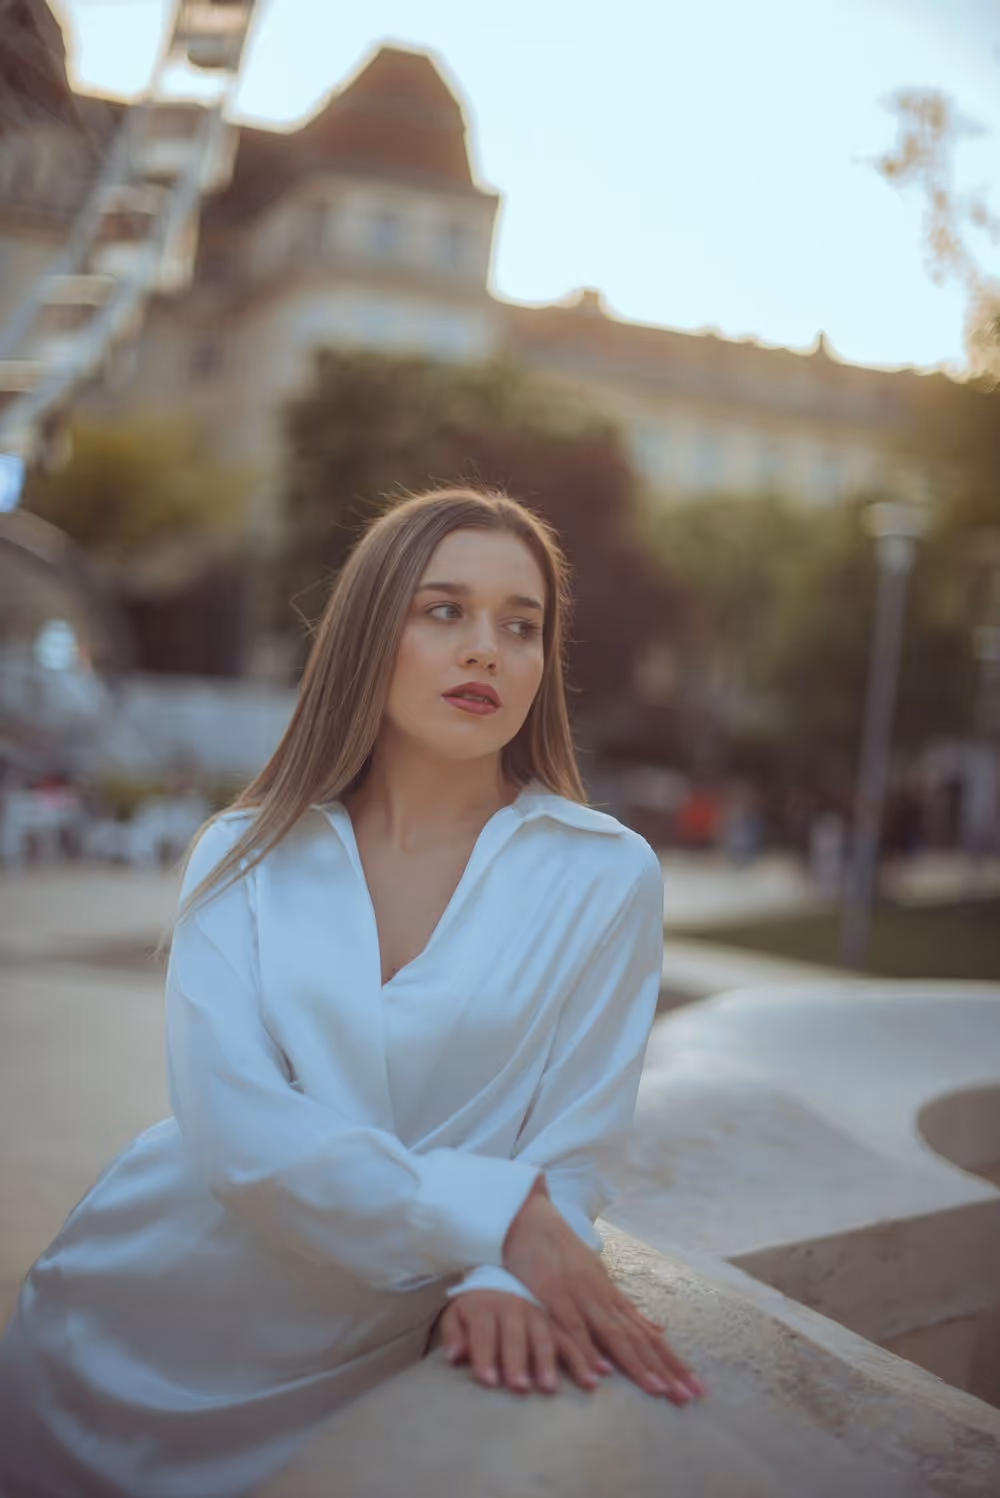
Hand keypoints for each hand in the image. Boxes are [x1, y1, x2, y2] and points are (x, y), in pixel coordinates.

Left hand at [430, 1290, 614, 1394]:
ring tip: (550, 1387)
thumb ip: (454, 1333)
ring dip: (549, 1361)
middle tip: (519, 1388)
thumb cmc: (476, 1303)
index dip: (483, 1355)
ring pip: (546, 1334)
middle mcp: (513, 1304)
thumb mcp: (458, 1310)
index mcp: (485, 1302)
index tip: (487, 1382)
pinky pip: (572, 1333)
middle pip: (514, 1334)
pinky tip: (595, 1372)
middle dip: (516, 1362)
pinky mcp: (556, 1314)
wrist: (504, 1262)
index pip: (483, 1331)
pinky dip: (584, 1354)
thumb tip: (453, 1358)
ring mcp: (538, 1309)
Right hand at [502, 1183, 705, 1404]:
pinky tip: (600, 1373)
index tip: (695, 1389)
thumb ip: (625, 1309)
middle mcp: (604, 1298)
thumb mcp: (598, 1279)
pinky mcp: (554, 1295)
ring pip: (613, 1335)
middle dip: (664, 1369)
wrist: (529, 1220)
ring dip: (635, 1364)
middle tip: (688, 1397)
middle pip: (638, 1339)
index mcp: (613, 1297)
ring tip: (657, 1390)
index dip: (672, 1362)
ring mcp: (581, 1295)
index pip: (648, 1336)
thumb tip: (659, 1330)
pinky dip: (587, 1350)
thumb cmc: (562, 1253)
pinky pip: (572, 1328)